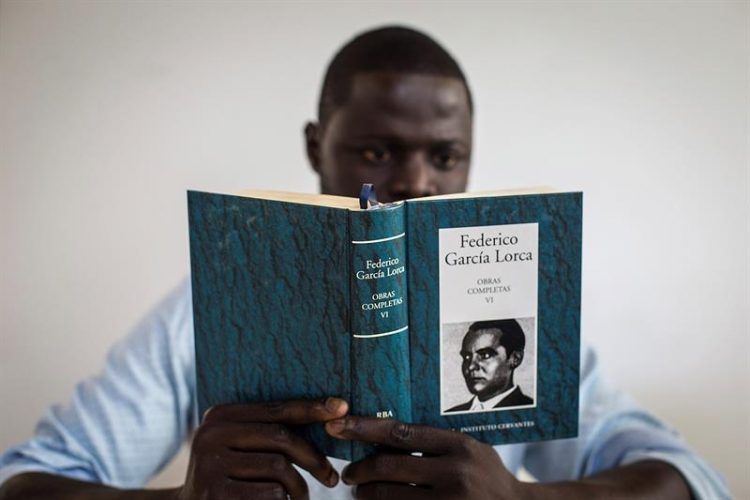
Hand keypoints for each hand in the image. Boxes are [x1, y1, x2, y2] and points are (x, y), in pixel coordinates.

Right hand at [175, 398, 347, 499]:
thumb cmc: (230, 480)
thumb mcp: (240, 449)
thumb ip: (270, 433)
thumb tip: (330, 413)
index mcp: (220, 416)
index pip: (276, 409)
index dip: (311, 408)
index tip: (342, 407)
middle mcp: (211, 435)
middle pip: (280, 438)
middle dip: (314, 457)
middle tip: (332, 478)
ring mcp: (210, 465)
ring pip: (279, 468)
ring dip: (299, 487)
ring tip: (301, 498)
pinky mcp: (215, 494)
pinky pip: (271, 494)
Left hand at [325, 416, 523, 499]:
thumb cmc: (486, 476)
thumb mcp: (468, 449)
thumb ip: (432, 443)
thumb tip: (381, 435)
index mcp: (457, 445)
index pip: (400, 432)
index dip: (364, 429)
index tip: (339, 426)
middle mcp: (454, 473)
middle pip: (388, 466)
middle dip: (360, 469)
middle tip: (350, 472)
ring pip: (389, 496)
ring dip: (366, 494)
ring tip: (360, 491)